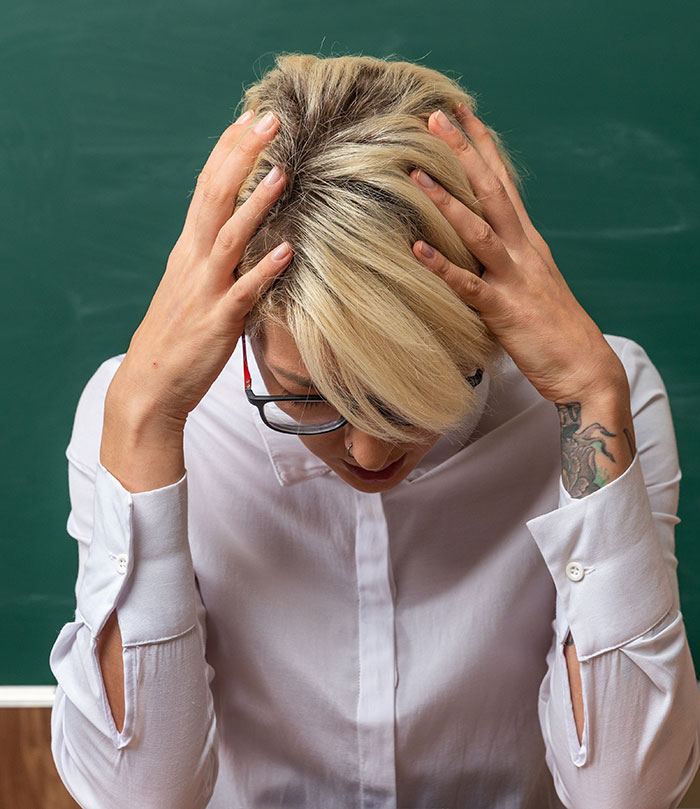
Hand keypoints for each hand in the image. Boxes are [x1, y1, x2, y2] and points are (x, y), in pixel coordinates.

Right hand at [108, 109, 292, 425]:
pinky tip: (286, 251)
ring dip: (255, 204)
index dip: (228, 150)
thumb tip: (244, 229)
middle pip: (214, 197)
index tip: (251, 116)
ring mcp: (204, 290)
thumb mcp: (192, 284)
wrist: (150, 384)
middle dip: (241, 156)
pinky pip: (243, 293)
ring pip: (228, 238)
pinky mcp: (217, 322)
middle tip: (269, 119)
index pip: (206, 186)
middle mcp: (193, 261)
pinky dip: (263, 271)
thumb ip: (215, 255)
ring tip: (282, 172)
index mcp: (188, 249)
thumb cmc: (176, 335)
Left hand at [408, 105, 625, 404]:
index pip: (504, 182)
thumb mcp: (531, 281)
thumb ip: (506, 257)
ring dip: (446, 201)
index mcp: (528, 241)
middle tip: (436, 116)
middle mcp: (523, 249)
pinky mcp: (504, 310)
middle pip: (492, 191)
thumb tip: (476, 241)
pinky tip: (416, 249)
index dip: (483, 146)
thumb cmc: (553, 327)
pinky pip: (468, 284)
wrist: (585, 367)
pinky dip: (442, 266)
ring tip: (415, 174)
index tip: (462, 113)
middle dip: (464, 152)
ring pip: (477, 230)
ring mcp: (515, 277)